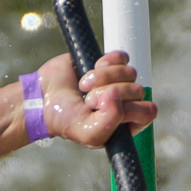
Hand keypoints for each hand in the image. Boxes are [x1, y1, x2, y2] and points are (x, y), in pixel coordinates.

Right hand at [35, 50, 157, 147]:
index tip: (104, 111)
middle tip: (88, 101)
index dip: (129, 109)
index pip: (147, 112)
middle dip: (110, 94)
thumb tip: (116, 94)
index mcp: (126, 124)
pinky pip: (123, 56)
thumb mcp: (89, 134)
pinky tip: (91, 68)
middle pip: (139, 91)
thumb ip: (110, 122)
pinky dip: (107, 61)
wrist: (43, 98)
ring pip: (130, 72)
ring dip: (104, 78)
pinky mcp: (110, 63)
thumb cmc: (65, 121)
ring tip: (84, 86)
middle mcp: (126, 103)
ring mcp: (119, 82)